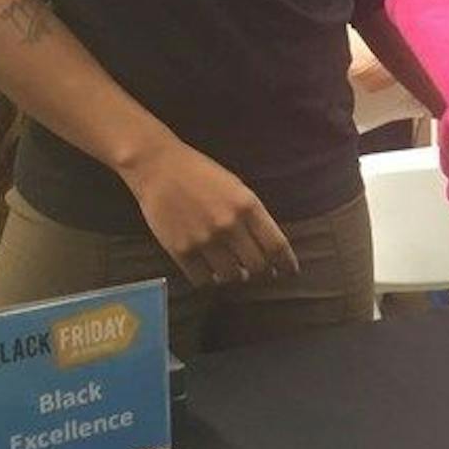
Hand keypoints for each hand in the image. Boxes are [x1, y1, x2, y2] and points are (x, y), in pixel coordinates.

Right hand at [121, 140, 297, 287]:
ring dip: (236, 276)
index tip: (289, 272)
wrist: (159, 168)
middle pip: (257, 265)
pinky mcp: (181, 250)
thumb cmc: (201, 174)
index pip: (276, 245)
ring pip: (231, 276)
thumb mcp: (237, 187)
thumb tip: (266, 247)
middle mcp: (229, 225)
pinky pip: (203, 280)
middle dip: (261, 271)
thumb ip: (253, 215)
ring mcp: (204, 240)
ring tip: (234, 270)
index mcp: (247, 206)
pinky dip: (210, 280)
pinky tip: (211, 273)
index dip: (286, 264)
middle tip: (258, 271)